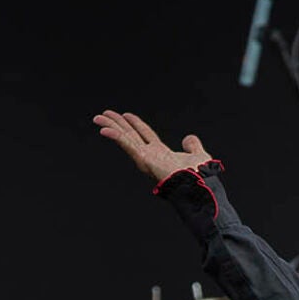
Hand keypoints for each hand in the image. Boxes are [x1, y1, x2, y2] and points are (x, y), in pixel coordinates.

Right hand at [94, 112, 215, 184]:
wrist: (200, 186)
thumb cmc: (200, 177)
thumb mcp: (198, 155)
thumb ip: (193, 146)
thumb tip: (188, 138)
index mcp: (161, 154)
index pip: (145, 134)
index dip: (136, 123)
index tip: (126, 115)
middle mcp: (151, 156)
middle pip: (130, 135)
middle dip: (117, 124)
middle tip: (104, 114)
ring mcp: (146, 159)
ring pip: (125, 138)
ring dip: (111, 127)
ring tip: (98, 118)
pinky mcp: (144, 161)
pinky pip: (128, 145)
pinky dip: (116, 137)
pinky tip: (104, 129)